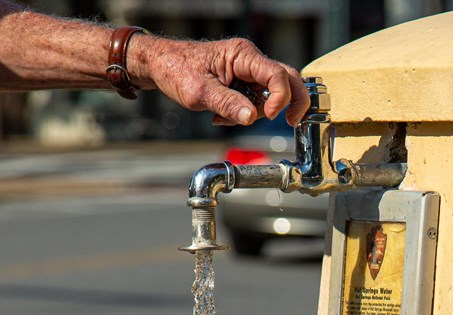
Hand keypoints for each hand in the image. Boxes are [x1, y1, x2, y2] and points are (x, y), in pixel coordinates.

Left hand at [132, 36, 307, 125]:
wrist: (161, 65)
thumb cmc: (176, 70)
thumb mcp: (199, 92)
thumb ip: (227, 104)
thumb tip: (252, 117)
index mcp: (242, 55)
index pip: (277, 74)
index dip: (280, 98)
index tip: (269, 116)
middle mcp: (250, 60)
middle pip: (287, 79)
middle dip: (291, 102)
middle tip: (290, 122)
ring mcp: (248, 71)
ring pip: (271, 94)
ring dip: (255, 112)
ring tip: (224, 117)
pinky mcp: (243, 82)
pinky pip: (255, 100)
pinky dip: (245, 112)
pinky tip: (222, 114)